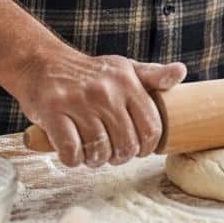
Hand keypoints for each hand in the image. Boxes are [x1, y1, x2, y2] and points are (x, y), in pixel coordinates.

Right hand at [10, 44, 185, 167]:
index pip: (151, 127)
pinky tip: (73, 149)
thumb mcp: (124, 68)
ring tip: (91, 148)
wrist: (42, 63)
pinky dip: (73, 159)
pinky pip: (72, 153)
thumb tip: (181, 71)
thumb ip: (153, 75)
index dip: (147, 147)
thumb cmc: (88, 72)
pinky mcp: (53, 113)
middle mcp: (106, 91)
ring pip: (99, 152)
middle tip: (110, 151)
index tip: (137, 149)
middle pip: (126, 145)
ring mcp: (79, 102)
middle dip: (119, 156)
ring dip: (95, 159)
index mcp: (127, 81)